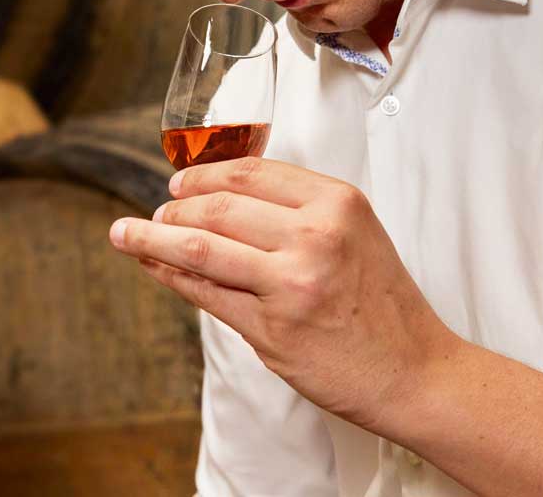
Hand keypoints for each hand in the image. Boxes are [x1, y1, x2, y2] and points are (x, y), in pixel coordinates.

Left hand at [108, 156, 457, 434]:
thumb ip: (300, 211)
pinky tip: (154, 267)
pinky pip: (206, 294)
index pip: (251, 173)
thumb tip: (225, 195)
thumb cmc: (384, 305)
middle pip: (219, 207)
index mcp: (337, 204)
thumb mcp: (356, 234)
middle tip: (155, 212)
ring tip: (128, 234)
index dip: (203, 175)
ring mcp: (291, 284)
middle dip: (174, 207)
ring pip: (201, 248)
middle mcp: (315, 237)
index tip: (179, 181)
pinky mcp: (272, 329)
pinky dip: (171, 277)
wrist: (414, 371)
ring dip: (153, 239)